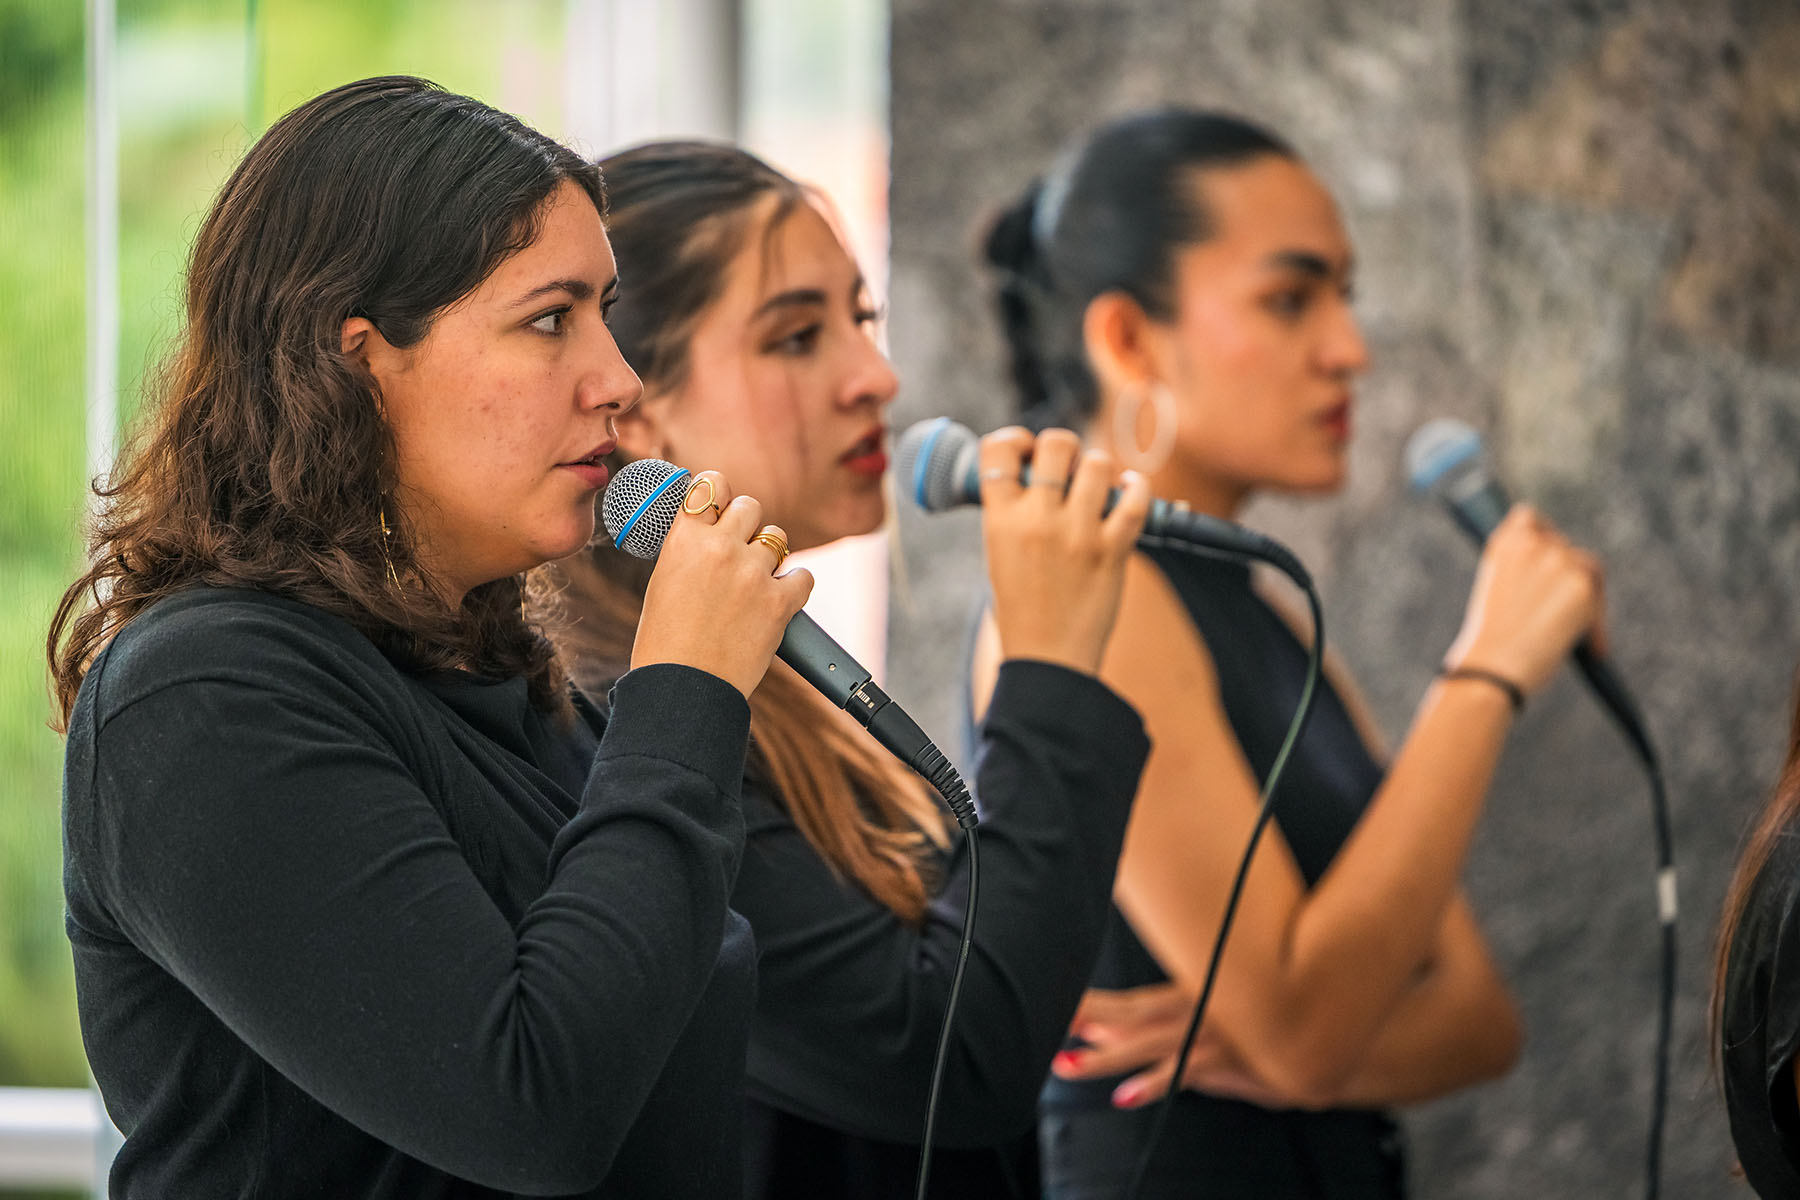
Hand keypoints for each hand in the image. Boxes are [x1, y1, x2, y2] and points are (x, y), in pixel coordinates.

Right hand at [630, 470, 813, 697]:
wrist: (683, 689)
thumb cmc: (665, 643)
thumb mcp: (664, 583)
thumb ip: (689, 551)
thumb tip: (710, 534)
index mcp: (685, 540)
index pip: (711, 484)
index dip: (720, 491)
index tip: (722, 503)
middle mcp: (721, 548)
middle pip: (750, 507)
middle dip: (748, 525)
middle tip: (740, 550)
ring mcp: (753, 574)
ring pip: (777, 538)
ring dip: (770, 556)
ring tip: (756, 582)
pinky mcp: (779, 602)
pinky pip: (803, 575)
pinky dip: (796, 586)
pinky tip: (782, 599)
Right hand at [979, 427, 1150, 675]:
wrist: (1048, 659)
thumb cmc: (1023, 609)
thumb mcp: (999, 554)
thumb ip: (1013, 511)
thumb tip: (1036, 471)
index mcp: (999, 520)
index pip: (998, 450)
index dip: (1015, 439)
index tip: (1026, 449)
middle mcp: (1037, 519)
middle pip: (1056, 444)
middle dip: (1065, 447)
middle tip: (1068, 467)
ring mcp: (1076, 533)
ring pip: (1097, 464)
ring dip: (1100, 468)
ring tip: (1098, 485)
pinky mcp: (1112, 550)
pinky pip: (1134, 498)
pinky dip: (1137, 487)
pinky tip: (1131, 488)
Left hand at [1052, 984, 1319, 1110]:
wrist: (1325, 1037)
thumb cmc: (1268, 1031)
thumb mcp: (1219, 1026)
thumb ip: (1171, 1031)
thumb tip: (1114, 1035)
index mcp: (1195, 996)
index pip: (1134, 1002)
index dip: (1096, 1006)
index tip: (1061, 1006)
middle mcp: (1198, 1010)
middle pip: (1131, 1016)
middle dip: (1089, 1021)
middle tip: (1052, 1027)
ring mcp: (1212, 1033)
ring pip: (1149, 1044)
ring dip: (1107, 1056)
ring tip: (1070, 1064)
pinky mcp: (1228, 1058)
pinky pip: (1183, 1071)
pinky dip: (1154, 1083)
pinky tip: (1125, 1095)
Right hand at [1444, 504, 1605, 695]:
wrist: (1494, 666)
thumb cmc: (1489, 640)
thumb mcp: (1497, 593)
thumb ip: (1522, 573)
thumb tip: (1557, 580)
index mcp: (1504, 544)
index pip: (1529, 519)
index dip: (1540, 536)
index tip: (1547, 555)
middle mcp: (1533, 544)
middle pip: (1564, 548)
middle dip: (1566, 575)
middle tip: (1566, 609)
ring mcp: (1560, 562)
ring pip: (1587, 569)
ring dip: (1586, 596)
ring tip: (1582, 629)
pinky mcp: (1582, 585)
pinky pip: (1598, 600)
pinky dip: (1597, 623)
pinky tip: (1592, 649)